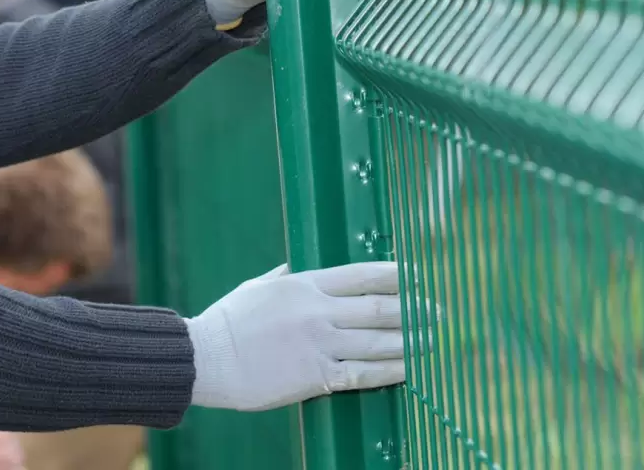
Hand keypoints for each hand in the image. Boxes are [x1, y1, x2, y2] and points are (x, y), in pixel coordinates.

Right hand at [184, 261, 417, 411]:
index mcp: (304, 284)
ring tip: (429, 340)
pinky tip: (408, 370)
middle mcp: (317, 312)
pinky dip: (390, 372)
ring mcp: (319, 345)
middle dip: (413, 309)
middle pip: (379, 307)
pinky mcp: (316, 376)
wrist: (208, 359)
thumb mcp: (258, 286)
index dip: (395, 275)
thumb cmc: (228, 321)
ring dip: (409, 341)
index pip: (362, 275)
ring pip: (378, 341)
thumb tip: (303, 266)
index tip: (416, 277)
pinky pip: (363, 374)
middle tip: (434, 311)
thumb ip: (288, 275)